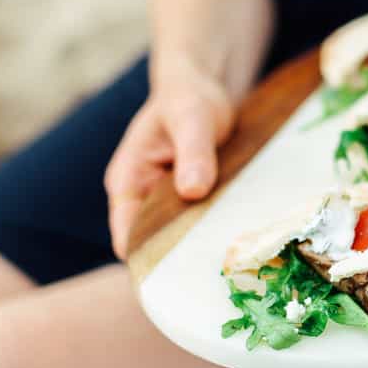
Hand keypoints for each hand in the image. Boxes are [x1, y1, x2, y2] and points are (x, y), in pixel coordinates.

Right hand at [105, 57, 235, 258]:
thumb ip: (192, 151)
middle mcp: (143, 199)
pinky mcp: (192, 203)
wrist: (205, 88)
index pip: (127, 236)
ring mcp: (168, 203)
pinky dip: (215, 233)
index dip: (147, 261)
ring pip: (180, 239)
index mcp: (128, 182)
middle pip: (155, 245)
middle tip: (215, 277)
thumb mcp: (192, 118)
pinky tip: (241, 244)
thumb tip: (191, 190)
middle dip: (180, 261)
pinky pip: (200, 226)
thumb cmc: (189, 98)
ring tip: (232, 266)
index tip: (179, 279)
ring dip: (201, 248)